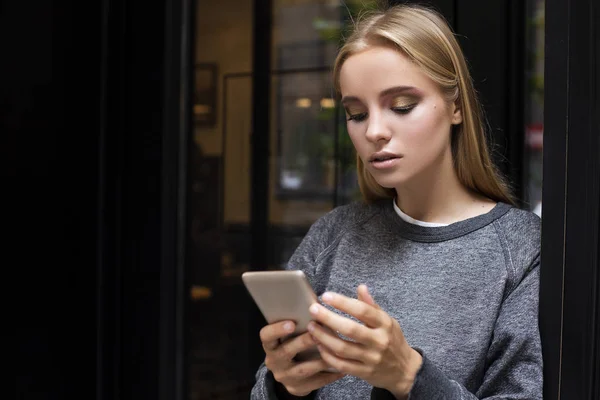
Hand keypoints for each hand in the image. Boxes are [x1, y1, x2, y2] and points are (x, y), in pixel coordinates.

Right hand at [260, 321, 344, 396]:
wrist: (289, 374)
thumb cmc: (293, 344)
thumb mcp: (289, 335)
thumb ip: (297, 322)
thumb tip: (315, 303)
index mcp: (270, 345)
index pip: (266, 336)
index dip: (277, 329)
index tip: (291, 323)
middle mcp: (274, 361)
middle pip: (286, 352)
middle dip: (302, 342)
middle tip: (317, 333)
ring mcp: (285, 376)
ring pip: (303, 369)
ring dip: (320, 359)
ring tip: (334, 350)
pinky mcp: (297, 388)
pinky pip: (315, 383)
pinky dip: (329, 375)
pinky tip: (342, 369)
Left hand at [307, 285, 421, 398]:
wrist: (405, 371)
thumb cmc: (393, 340)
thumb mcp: (388, 321)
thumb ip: (372, 306)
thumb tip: (361, 287)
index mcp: (384, 324)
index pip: (362, 311)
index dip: (343, 302)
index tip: (326, 296)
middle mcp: (379, 341)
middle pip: (350, 329)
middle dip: (328, 318)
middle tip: (313, 309)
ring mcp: (371, 358)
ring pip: (343, 348)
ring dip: (324, 337)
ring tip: (312, 327)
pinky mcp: (364, 373)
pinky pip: (342, 365)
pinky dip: (328, 355)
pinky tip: (319, 345)